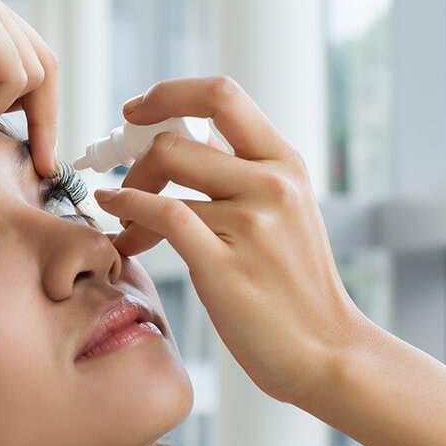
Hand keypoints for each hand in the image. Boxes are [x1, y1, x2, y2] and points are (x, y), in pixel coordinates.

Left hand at [95, 76, 365, 405]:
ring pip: (163, 177)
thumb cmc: (296, 286)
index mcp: (286, 163)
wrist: (326, 352)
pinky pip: (162, 215)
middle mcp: (273, 183)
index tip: (135, 110)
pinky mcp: (225, 263)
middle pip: (175, 138)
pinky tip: (119, 225)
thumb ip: (239, 172)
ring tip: (123, 223)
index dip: (168, 94)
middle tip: (119, 180)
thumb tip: (188, 136)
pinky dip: (128, 211)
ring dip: (127, 195)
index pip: (220, 95)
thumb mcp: (283, 213)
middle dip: (132, 156)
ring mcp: (252, 222)